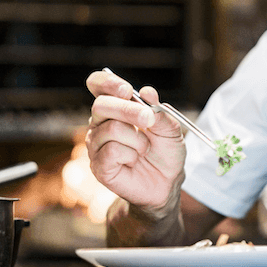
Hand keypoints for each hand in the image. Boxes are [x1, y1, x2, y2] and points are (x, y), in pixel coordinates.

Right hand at [85, 70, 186, 217]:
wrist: (167, 183)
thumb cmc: (165, 152)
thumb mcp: (170, 129)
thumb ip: (160, 112)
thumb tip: (147, 92)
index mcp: (116, 108)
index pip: (98, 85)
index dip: (107, 83)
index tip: (126, 89)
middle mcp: (101, 123)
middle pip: (102, 105)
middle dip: (128, 110)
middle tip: (148, 120)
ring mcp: (96, 144)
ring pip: (110, 129)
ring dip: (137, 139)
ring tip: (144, 148)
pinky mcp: (98, 165)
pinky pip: (111, 151)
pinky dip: (130, 154)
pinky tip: (134, 161)